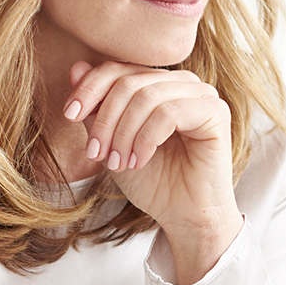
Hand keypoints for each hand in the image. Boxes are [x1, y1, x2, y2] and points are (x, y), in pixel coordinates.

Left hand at [62, 60, 241, 282]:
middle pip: (129, 82)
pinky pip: (169, 112)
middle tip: (96, 154)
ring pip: (147, 96)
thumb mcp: (111, 143)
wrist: (184, 217)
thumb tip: (76, 68)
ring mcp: (202, 94)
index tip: (69, 116)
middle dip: (105, 120)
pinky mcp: (216, 112)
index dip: (89, 88)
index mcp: (159, 83)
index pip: (117, 69)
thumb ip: (97, 108)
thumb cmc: (152, 181)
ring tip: (118, 163)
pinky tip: (139, 161)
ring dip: (123, 133)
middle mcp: (182, 82)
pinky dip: (146, 139)